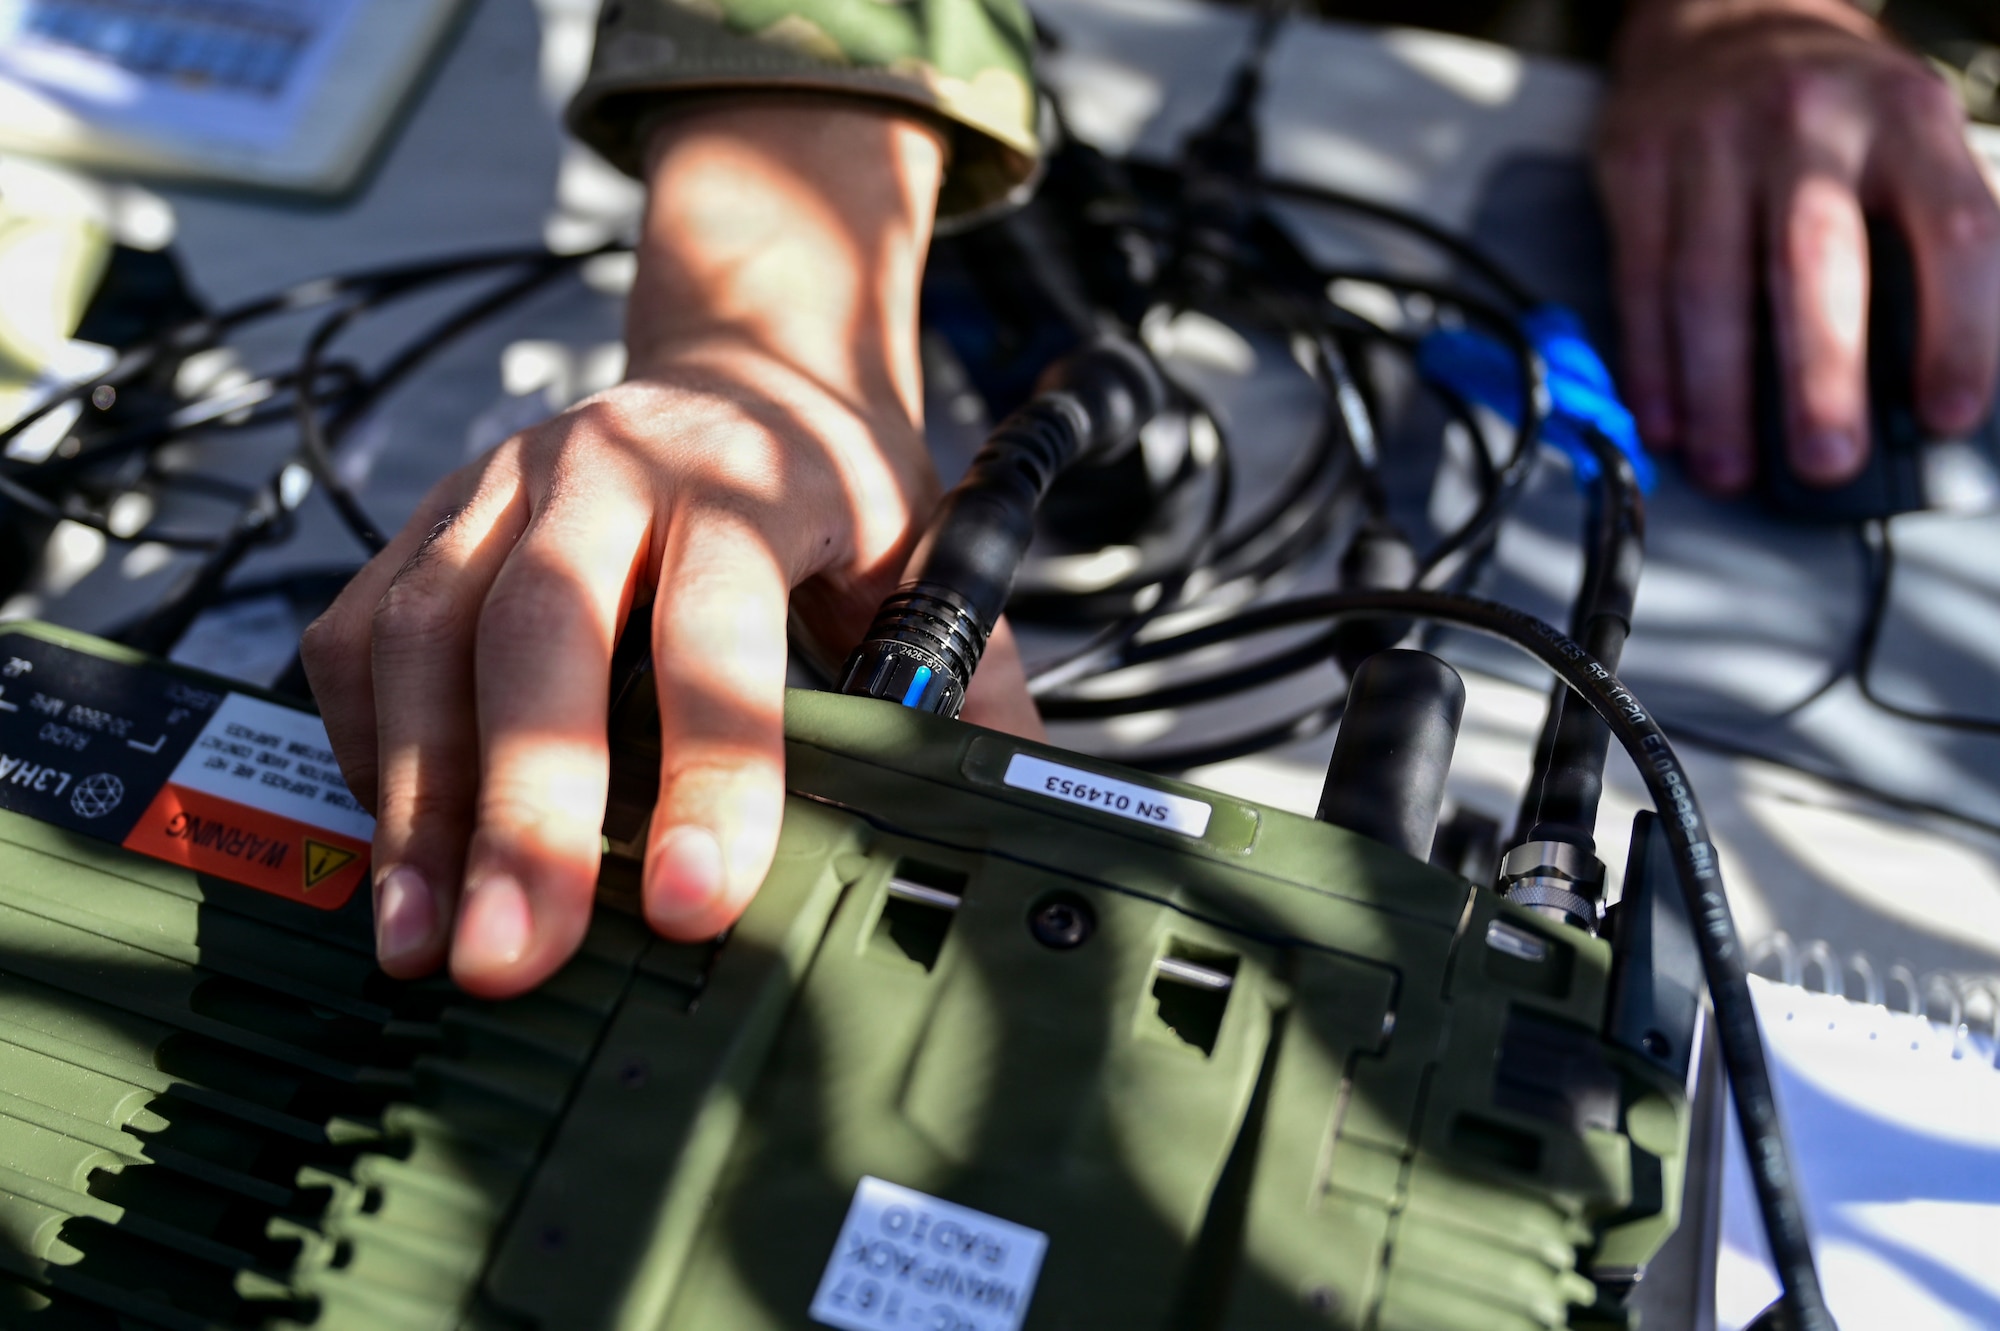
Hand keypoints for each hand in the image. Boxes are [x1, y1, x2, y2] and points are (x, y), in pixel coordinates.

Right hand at [302, 101, 1041, 997]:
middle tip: (513, 957)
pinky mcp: (431, 518)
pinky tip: (393, 846)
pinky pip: (363, 633)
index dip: (710, 762)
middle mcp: (605, 468)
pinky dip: (366, 745)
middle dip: (525, 805)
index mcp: (745, 478)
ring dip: (418, 800)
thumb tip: (1022, 814)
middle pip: (541, 628)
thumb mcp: (924, 547)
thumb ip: (964, 672)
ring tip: (425, 943)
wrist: (744, 354)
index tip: (695, 900)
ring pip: (426, 636)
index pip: (721, 621)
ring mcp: (501, 485)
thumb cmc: (829, 475)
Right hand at [1596, 0, 1999, 492]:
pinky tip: (1665, 419)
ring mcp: (1711, 139)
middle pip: (1814, 259)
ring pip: (1709, 284)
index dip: (1958, 329)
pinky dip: (1649, 364)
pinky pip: (1639, 282)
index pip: (1953, 228)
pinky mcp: (1636, 163)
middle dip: (1820, 373)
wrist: (1722, 16)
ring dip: (1717, 393)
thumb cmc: (1830, 107)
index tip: (1951, 412)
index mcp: (1906, 119)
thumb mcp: (1911, 139)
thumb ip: (1928, 239)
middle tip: (1826, 457)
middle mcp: (1809, 121)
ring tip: (1730, 467)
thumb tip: (1939, 382)